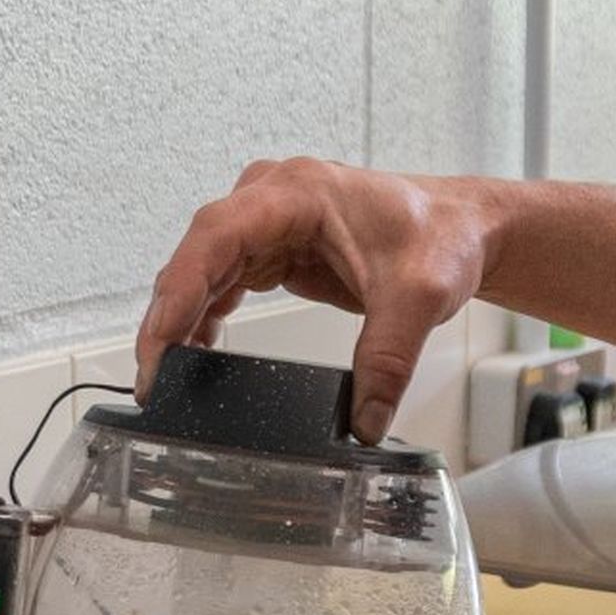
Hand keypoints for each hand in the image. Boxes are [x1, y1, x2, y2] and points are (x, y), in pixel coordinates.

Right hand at [140, 159, 498, 441]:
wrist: (462, 229)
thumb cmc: (442, 236)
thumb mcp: (419, 298)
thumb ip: (389, 359)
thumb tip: (364, 422)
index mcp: (298, 193)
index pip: (217, 235)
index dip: (181, 288)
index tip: (161, 341)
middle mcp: (272, 197)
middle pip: (199, 254)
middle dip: (169, 316)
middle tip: (153, 379)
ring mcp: (269, 221)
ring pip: (204, 268)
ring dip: (182, 319)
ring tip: (166, 376)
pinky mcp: (274, 246)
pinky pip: (224, 278)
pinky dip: (207, 314)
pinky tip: (197, 351)